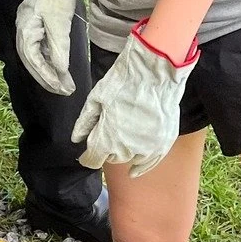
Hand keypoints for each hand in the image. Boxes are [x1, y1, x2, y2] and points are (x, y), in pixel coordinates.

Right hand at [15, 0, 82, 95]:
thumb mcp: (59, 21)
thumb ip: (59, 48)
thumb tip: (60, 71)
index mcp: (25, 31)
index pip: (34, 62)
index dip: (48, 78)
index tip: (63, 89)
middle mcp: (24, 31)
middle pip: (33, 62)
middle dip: (49, 78)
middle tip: (65, 91)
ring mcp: (31, 26)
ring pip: (37, 55)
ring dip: (50, 70)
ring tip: (64, 83)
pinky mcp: (40, 22)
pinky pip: (41, 46)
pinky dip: (50, 58)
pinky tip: (59, 65)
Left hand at [72, 22, 199, 174]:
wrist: (156, 71)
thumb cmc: (123, 81)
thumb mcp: (95, 99)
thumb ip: (85, 123)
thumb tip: (76, 139)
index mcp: (106, 139)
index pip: (92, 159)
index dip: (87, 157)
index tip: (85, 154)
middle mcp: (127, 149)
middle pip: (111, 158)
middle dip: (106, 149)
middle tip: (107, 131)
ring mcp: (147, 148)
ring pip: (129, 159)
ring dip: (123, 152)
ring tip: (122, 136)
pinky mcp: (163, 143)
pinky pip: (150, 162)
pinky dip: (141, 166)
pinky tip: (134, 171)